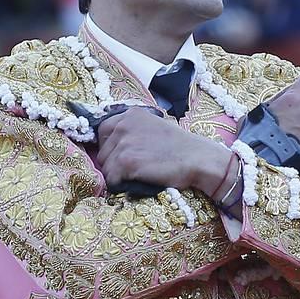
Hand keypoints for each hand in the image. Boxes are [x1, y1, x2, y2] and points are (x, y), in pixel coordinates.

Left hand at [96, 107, 232, 193]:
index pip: (103, 130)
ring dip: (117, 175)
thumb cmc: (180, 147)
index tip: (121, 156)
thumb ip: (133, 130)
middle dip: (113, 162)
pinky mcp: (126, 162)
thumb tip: (115, 144)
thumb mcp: (154, 127)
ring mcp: (123, 143)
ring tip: (136, 176)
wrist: (197, 158)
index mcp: (130, 114)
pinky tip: (135, 182)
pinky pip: (111, 178)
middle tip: (131, 170)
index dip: (110, 146)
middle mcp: (123, 125)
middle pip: (102, 151)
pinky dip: (120, 184)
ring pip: (105, 166)